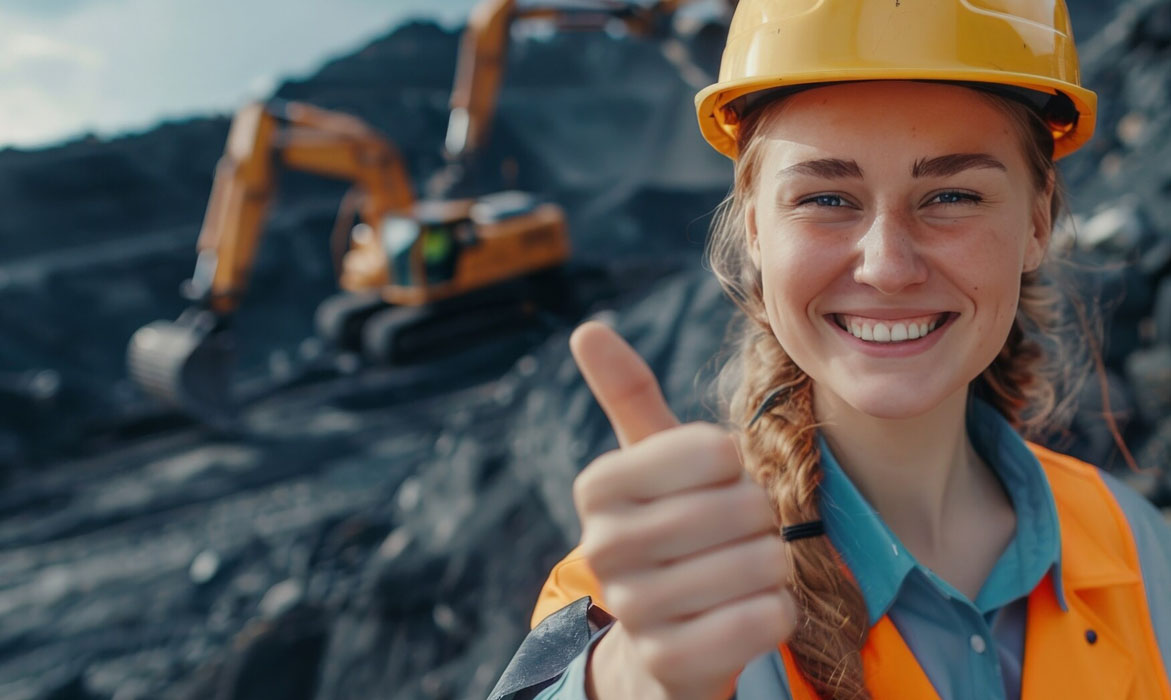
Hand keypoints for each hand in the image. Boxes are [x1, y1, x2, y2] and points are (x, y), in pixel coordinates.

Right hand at [569, 321, 798, 699]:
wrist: (660, 644)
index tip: (714, 485)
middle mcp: (602, 546)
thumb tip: (587, 327)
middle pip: (742, 507)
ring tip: (741, 572)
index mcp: (598, 486)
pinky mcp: (671, 662)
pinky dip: (778, 612)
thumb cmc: (670, 533)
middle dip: (761, 519)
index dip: (735, 467)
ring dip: (772, 566)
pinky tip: (750, 611)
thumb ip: (627, 395)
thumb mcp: (649, 466)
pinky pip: (765, 620)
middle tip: (737, 536)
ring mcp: (633, 609)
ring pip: (760, 563)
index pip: (714, 450)